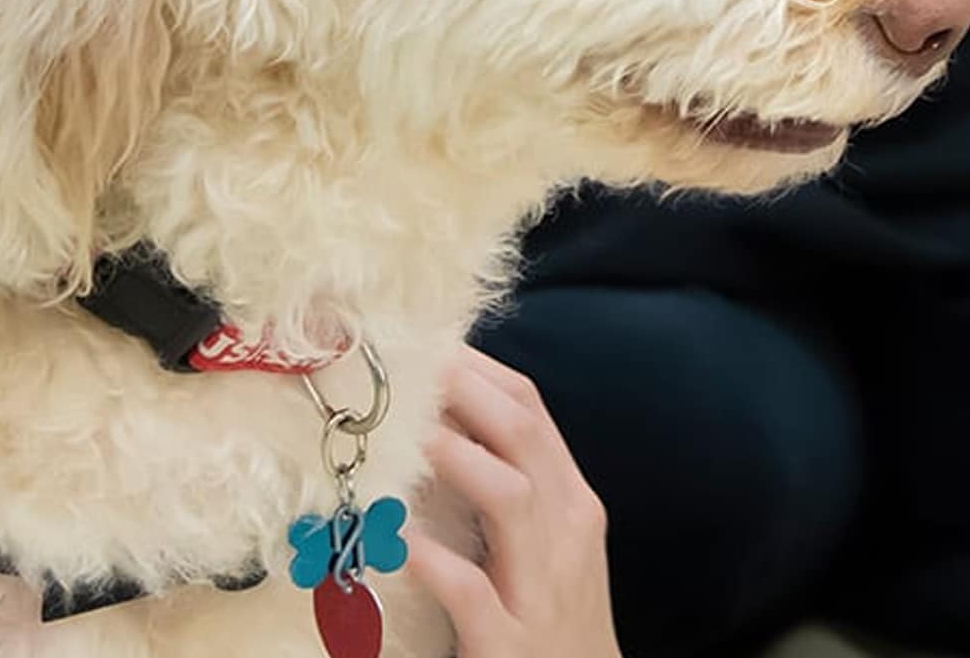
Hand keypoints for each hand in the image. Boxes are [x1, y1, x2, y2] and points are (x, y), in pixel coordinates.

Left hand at [406, 344, 622, 657]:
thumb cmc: (558, 615)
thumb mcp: (549, 541)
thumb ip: (512, 481)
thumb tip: (444, 416)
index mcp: (571, 500)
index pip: (531, 408)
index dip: (477, 369)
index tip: (425, 342)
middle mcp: (566, 532)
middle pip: (523, 435)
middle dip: (466, 390)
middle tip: (408, 364)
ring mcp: (543, 589)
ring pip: (510, 499)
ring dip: (455, 456)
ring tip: (403, 433)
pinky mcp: (514, 644)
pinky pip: (473, 592)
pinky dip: (435, 560)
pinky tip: (397, 538)